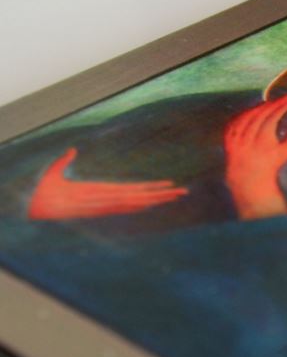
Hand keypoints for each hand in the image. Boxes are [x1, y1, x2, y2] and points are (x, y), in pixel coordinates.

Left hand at [28, 148, 187, 219]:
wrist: (33, 205)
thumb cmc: (41, 192)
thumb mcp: (54, 172)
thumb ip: (65, 161)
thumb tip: (72, 150)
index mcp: (101, 191)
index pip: (132, 189)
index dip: (151, 187)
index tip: (168, 184)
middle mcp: (107, 198)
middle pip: (142, 195)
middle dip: (163, 194)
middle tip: (183, 192)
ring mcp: (104, 203)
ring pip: (137, 200)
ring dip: (158, 198)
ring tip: (176, 195)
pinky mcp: (97, 205)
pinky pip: (122, 204)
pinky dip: (139, 202)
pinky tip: (152, 200)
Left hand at [224, 96, 286, 219]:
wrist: (249, 178)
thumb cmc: (271, 164)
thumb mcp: (285, 153)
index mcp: (264, 143)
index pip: (273, 117)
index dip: (282, 106)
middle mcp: (249, 140)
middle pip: (261, 114)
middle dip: (274, 104)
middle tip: (283, 99)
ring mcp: (237, 139)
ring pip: (248, 114)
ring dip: (260, 106)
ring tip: (270, 103)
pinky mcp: (229, 138)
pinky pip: (237, 119)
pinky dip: (246, 113)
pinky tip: (254, 110)